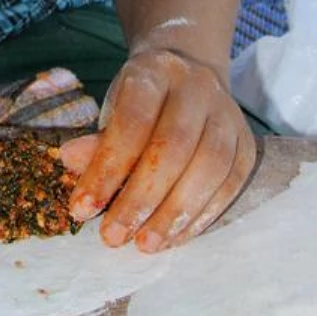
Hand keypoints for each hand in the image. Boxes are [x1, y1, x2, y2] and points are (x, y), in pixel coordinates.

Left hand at [59, 47, 255, 251]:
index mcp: (154, 71)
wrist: (188, 76)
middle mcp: (197, 87)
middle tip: (113, 236)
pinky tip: (173, 238)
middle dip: (141, 198)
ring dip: (174, 214)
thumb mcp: (112, 111)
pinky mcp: (247, 143)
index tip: (82, 208)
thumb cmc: (141, 103)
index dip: (107, 167)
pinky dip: (201, 217)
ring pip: (209, 167)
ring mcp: (228, 114)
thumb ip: (97, 140)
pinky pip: (230, 184)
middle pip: (174, 146)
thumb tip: (70, 162)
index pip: (134, 120)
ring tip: (145, 244)